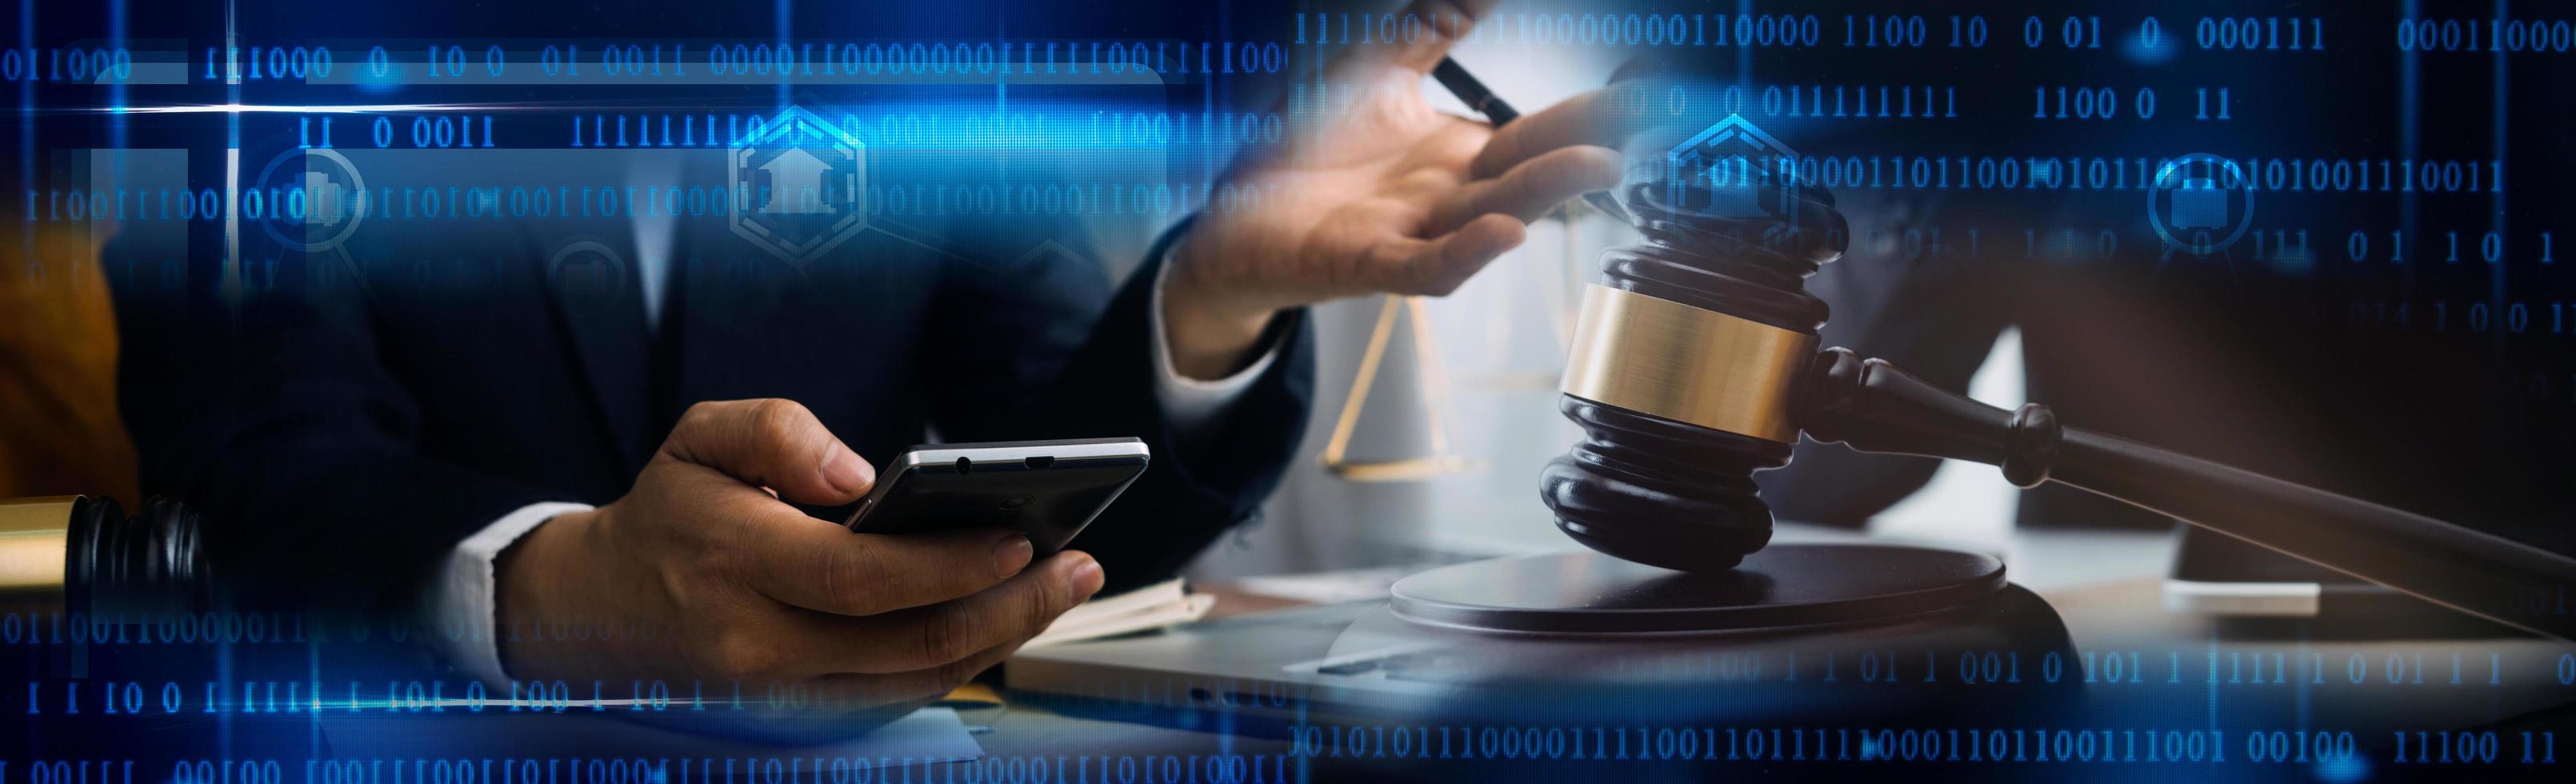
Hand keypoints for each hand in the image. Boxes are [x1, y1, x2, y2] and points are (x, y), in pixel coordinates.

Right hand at [494, 399, 1104, 713]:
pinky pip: (901, 692)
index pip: (858, 578)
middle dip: (1009, 607)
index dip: (948, 564)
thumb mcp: (699, 438)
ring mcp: (781, 695)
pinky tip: (1009, 613)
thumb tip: (860, 473)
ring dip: (1002, 637)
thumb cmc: (672, 512)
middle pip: (906, 642)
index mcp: (729, 562)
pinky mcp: (803, 715)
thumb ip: (776, 431)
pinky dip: (964, 656)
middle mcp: (755, 644)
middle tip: (1080, 566)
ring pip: (916, 679)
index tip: (1021, 535)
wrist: (602, 612)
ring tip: (1064, 587)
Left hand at [1161, 0, 1637, 377]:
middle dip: (1592, 145)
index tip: (1646, 85)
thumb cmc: (1303, 150)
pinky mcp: (1366, 264)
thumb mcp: (1372, 72)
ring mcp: (1413, 233)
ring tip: (1599, 164)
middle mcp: (1448, 198)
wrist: (1230, 214)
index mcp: (1458, 155)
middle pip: (1533, 170)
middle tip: (1652, 118)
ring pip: (1492, 215)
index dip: (1593, 111)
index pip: (1540, 130)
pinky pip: (1426, 266)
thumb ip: (1431, 28)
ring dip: (1545, 193)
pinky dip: (1468, 253)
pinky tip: (1505, 231)